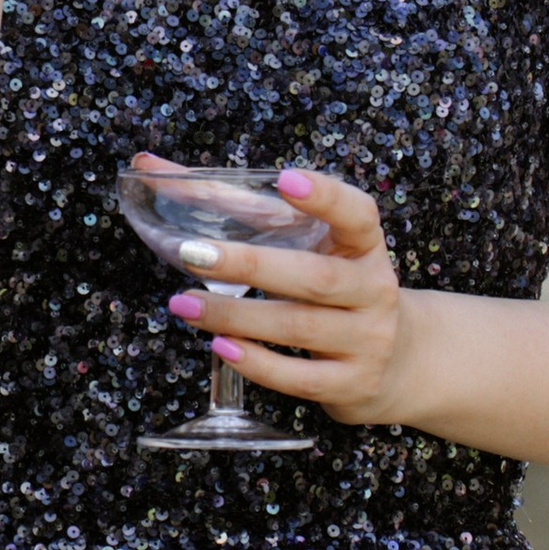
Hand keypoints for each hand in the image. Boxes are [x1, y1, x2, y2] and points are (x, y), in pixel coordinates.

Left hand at [160, 163, 410, 424]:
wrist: (399, 363)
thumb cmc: (333, 291)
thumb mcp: (308, 247)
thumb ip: (235, 206)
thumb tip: (149, 165)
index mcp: (363, 246)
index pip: (357, 214)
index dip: (326, 197)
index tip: (286, 179)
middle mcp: (373, 290)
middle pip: (315, 277)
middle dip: (250, 265)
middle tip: (192, 253)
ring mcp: (367, 340)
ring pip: (298, 328)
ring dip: (235, 316)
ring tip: (184, 303)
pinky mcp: (351, 384)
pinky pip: (299, 377)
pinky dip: (257, 363)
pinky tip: (220, 347)